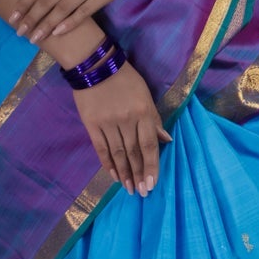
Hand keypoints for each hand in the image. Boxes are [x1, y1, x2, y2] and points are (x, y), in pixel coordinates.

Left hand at [8, 0, 137, 43]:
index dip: (25, 3)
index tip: (13, 17)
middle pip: (47, 1)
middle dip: (31, 18)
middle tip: (19, 33)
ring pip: (62, 9)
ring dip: (47, 25)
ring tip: (35, 38)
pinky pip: (83, 12)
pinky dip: (70, 23)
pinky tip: (58, 33)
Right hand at [72, 61, 172, 196]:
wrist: (95, 65)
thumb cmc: (125, 79)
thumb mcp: (145, 95)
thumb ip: (154, 119)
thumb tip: (166, 140)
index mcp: (143, 112)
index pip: (149, 146)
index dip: (151, 167)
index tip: (153, 184)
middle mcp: (127, 120)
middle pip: (134, 153)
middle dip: (139, 175)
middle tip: (142, 193)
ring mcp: (108, 123)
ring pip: (118, 154)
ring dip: (124, 173)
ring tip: (129, 189)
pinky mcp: (91, 124)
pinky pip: (100, 148)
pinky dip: (107, 163)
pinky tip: (113, 175)